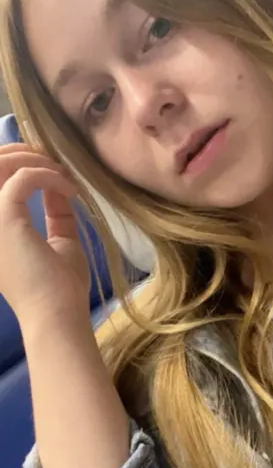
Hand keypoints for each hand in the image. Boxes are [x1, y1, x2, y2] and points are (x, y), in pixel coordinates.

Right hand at [0, 144, 90, 323]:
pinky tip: (71, 191)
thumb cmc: (59, 286)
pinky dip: (50, 177)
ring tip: (63, 175)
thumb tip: (58, 185)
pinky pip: (23, 178)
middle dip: (22, 153)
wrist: (58, 314)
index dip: (18, 163)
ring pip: (0, 163)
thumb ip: (55, 213)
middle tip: (56, 165)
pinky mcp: (4, 218)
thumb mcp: (59, 240)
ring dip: (34, 160)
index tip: (53, 171)